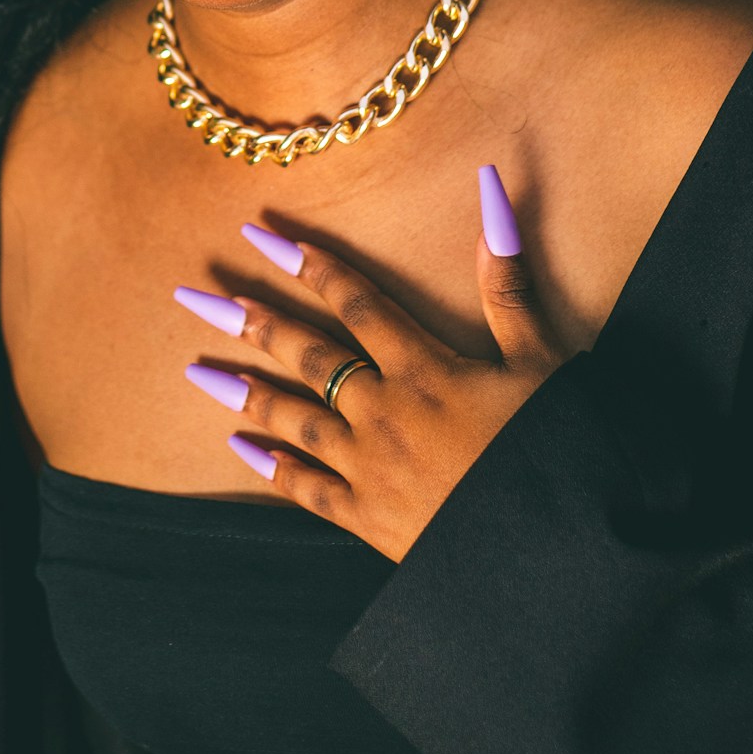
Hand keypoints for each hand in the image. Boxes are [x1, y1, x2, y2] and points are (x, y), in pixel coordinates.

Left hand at [174, 170, 565, 560]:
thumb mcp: (543, 362)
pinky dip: (272, 469)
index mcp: (425, 369)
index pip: (358, 303)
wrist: (549, 549)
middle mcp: (385, 412)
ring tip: (199, 371)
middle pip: (309, 356)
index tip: (263, 236)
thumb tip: (493, 205)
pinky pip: (308, 489)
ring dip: (247, 392)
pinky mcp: (370, 519)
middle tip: (201, 297)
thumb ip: (509, 288)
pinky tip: (241, 449)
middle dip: (255, 322)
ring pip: (295, 420)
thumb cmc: (553, 450)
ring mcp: (371, 468)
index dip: (311, 267)